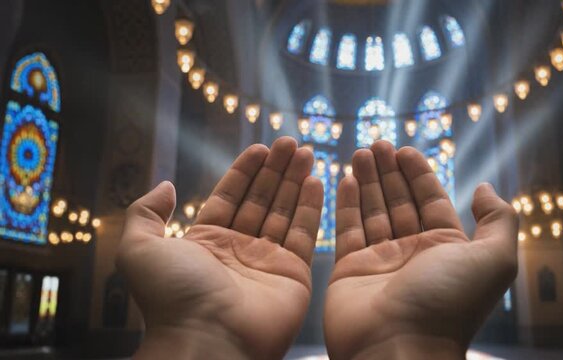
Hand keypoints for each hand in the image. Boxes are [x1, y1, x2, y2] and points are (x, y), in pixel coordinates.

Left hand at [117, 137, 322, 358]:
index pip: (230, 197)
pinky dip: (311, 206)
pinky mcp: (293, 274)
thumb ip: (146, 213)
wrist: (206, 339)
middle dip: (275, 169)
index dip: (245, 171)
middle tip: (290, 142)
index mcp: (206, 242)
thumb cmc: (171, 296)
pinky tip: (317, 180)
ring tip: (305, 150)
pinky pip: (304, 233)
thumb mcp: (139, 248)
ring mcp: (267, 262)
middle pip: (261, 199)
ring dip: (295, 180)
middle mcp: (238, 249)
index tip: (260, 147)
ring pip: (284, 211)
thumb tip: (166, 186)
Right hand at [324, 141, 517, 359]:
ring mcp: (381, 261)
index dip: (418, 173)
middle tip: (376, 143)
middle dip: (389, 171)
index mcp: (446, 248)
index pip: (431, 199)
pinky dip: (346, 204)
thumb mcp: (493, 260)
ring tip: (359, 152)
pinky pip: (348, 229)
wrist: (399, 347)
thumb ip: (498, 220)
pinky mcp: (351, 269)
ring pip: (372, 211)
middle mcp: (414, 252)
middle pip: (399, 201)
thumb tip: (485, 188)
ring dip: (367, 180)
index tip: (403, 149)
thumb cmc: (447, 304)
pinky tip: (345, 178)